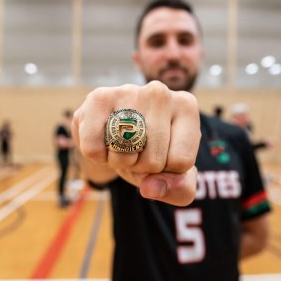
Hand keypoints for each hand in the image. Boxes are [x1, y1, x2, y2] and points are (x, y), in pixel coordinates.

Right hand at [72, 81, 199, 205]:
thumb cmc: (150, 149)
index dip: (167, 171)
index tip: (162, 154)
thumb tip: (151, 188)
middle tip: (137, 150)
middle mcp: (160, 93)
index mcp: (186, 107)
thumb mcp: (175, 173)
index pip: (181, 162)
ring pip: (125, 156)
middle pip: (154, 161)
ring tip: (121, 144)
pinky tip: (104, 139)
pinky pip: (94, 149)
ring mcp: (128, 92)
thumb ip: (180, 189)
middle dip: (142, 167)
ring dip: (119, 162)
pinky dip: (97, 156)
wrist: (114, 128)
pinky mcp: (98, 97)